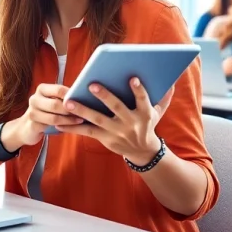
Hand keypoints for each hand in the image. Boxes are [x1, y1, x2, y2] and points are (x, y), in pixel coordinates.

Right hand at [0, 84, 83, 150]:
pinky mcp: (32, 125)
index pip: (58, 89)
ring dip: (69, 120)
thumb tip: (85, 93)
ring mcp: (32, 113)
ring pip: (54, 117)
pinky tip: (72, 127)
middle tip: (85, 112)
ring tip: (81, 120)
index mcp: (42, 89)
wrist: (28, 127)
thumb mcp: (53, 100)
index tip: (84, 99)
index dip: (71, 95)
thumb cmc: (47, 111)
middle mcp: (35, 99)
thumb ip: (64, 96)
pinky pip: (50, 127)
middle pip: (56, 104)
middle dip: (71, 109)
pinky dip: (64, 126)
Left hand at [56, 77, 172, 164]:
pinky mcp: (105, 139)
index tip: (133, 79)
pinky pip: (87, 132)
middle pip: (117, 108)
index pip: (143, 100)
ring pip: (97, 120)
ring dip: (82, 111)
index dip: (139, 90)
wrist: (143, 152)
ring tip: (68, 102)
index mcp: (144, 114)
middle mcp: (130, 123)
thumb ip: (163, 98)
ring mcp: (116, 131)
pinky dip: (72, 128)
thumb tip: (172, 82)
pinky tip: (59, 123)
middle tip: (92, 84)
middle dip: (105, 96)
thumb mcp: (158, 113)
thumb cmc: (147, 126)